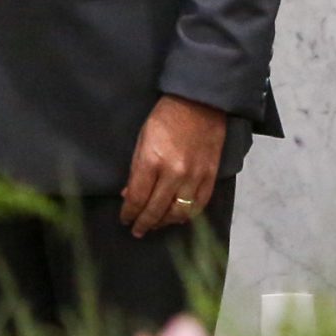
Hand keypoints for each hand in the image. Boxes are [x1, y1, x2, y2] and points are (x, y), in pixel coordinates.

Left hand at [121, 94, 228, 236]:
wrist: (200, 104)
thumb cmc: (165, 119)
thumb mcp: (142, 140)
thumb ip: (136, 170)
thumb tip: (128, 194)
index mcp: (153, 161)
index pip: (137, 197)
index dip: (129, 212)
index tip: (124, 219)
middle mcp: (175, 173)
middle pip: (157, 209)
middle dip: (144, 223)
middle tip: (137, 230)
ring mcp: (195, 177)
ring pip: (179, 212)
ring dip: (165, 222)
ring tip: (155, 225)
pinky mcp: (211, 177)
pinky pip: (199, 205)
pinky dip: (187, 215)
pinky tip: (177, 218)